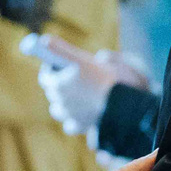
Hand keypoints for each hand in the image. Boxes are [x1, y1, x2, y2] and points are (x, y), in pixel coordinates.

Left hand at [32, 39, 152, 137]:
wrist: (125, 107)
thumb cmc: (109, 80)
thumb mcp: (86, 58)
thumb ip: (62, 49)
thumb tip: (51, 44)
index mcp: (58, 83)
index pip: (45, 76)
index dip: (51, 69)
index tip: (60, 64)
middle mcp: (60, 100)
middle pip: (52, 91)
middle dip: (60, 83)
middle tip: (74, 76)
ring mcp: (69, 115)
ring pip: (58, 109)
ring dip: (64, 102)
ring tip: (78, 95)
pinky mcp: (79, 126)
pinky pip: (70, 124)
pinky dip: (74, 119)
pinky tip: (83, 112)